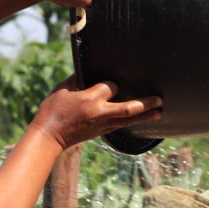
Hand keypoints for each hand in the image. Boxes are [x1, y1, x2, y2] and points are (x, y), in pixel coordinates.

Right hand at [31, 79, 161, 148]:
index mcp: (89, 99)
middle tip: (160, 99)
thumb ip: (78, 79)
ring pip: (129, 120)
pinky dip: (133, 122)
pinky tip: (140, 120)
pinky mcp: (101, 132)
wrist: (49, 137)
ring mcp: (102, 125)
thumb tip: (88, 70)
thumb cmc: (52, 111)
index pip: (110, 87)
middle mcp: (100, 113)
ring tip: (159, 112)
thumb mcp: (62, 89)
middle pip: (129, 108)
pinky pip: (122, 126)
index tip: (111, 82)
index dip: (113, 83)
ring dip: (145, 116)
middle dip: (146, 103)